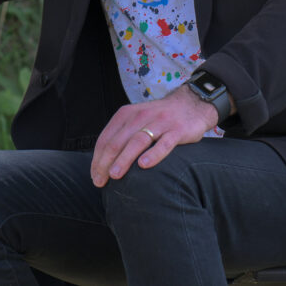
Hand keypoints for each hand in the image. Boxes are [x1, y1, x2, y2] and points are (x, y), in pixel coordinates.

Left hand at [90, 85, 218, 186]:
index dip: (97, 159)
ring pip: (137, 142)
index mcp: (126, 115)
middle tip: (100, 181)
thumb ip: (122, 135)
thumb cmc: (158, 118)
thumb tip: (104, 163)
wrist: (191, 104)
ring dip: (124, 159)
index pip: (106, 138)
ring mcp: (159, 123)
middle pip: (117, 141)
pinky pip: (164, 143)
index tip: (95, 176)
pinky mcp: (177, 130)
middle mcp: (140, 117)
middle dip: (105, 162)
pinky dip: (153, 154)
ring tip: (115, 175)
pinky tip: (144, 165)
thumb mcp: (136, 120)